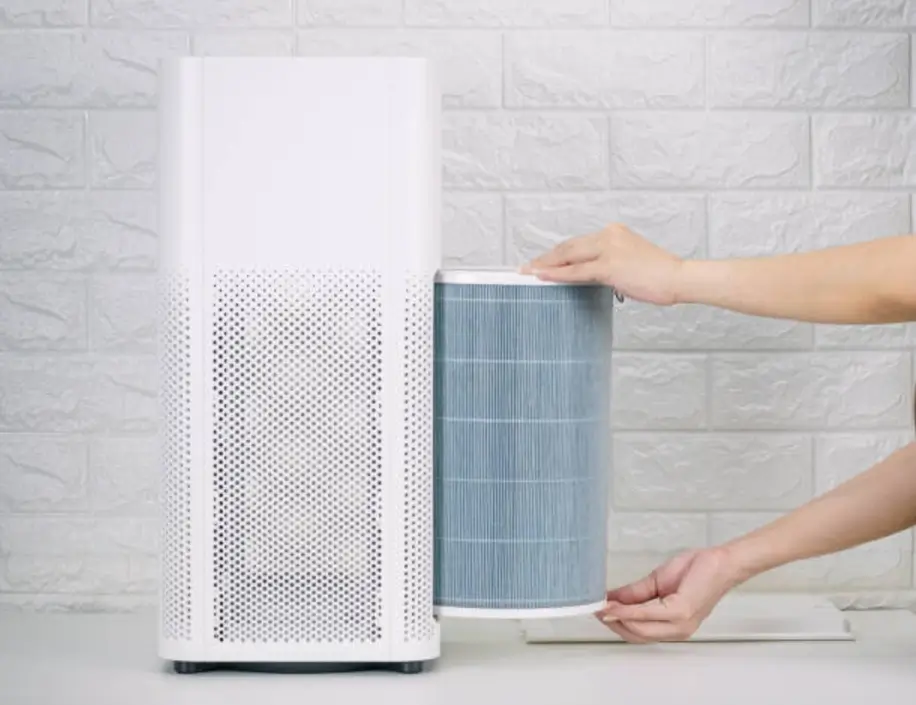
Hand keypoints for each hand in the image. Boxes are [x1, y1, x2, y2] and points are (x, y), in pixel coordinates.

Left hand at [520, 223, 682, 305]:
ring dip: (546, 265)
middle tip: (527, 266)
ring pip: (569, 256)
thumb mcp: (630, 262)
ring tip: (529, 272)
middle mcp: (609, 235)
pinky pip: (577, 271)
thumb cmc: (659, 274)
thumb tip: (588, 276)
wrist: (678, 277)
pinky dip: (557, 274)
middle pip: (569, 247)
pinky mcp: (609, 266)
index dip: (558, 253)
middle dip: (546, 257)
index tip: (543, 259)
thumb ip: (608, 264)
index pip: (578, 243)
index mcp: (614, 232)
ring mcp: (609, 249)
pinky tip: (543, 276)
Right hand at [596, 547, 740, 642]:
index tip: (598, 612)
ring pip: (639, 627)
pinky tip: (616, 603)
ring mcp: (679, 624)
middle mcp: (677, 631)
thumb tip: (612, 599)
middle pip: (636, 634)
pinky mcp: (680, 611)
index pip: (639, 633)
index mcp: (672, 626)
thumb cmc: (696, 571)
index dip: (616, 624)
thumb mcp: (657, 583)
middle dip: (613, 622)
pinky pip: (647, 613)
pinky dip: (628, 610)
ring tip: (601, 606)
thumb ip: (635, 594)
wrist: (720, 562)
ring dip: (617, 617)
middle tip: (595, 609)